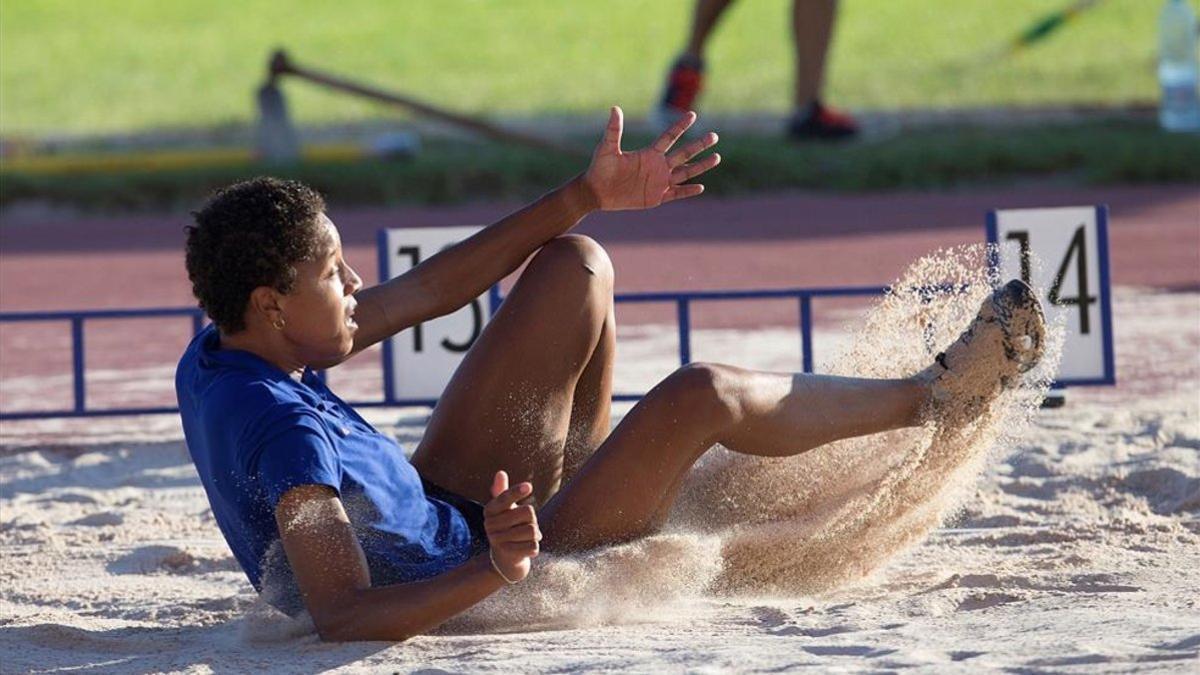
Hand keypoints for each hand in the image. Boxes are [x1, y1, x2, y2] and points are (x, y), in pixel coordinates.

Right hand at [483, 470, 540, 582]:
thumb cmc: (507, 528)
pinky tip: (526, 549)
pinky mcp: (508, 555)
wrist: (504, 559)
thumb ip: (502, 492)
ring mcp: (498, 541)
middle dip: (533, 519)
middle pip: (528, 512)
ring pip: (533, 530)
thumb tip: (500, 472)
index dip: (516, 492)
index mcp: (489, 510)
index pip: (505, 497)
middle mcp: (490, 525)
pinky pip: (533, 546)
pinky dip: (535, 547)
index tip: (528, 486)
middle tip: (526, 525)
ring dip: (535, 534)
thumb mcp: (504, 510)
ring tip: (526, 538)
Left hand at [583, 106, 719, 210]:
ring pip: (686, 172)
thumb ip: (614, 130)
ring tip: (717, 158)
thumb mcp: (607, 148)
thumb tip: (614, 108)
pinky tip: (700, 187)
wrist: (596, 192)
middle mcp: (658, 166)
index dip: (680, 126)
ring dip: (701, 166)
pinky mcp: (656, 197)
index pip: (669, 137)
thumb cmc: (600, 169)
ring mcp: (659, 182)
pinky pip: (676, 193)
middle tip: (714, 136)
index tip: (692, 115)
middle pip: (684, 153)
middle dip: (699, 145)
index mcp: (649, 153)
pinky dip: (688, 191)